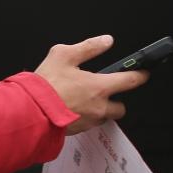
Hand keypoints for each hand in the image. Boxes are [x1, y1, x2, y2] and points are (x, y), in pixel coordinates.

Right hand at [34, 36, 150, 134]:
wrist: (29, 111)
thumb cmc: (45, 85)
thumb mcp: (64, 55)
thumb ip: (88, 47)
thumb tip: (105, 41)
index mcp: (99, 87)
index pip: (130, 81)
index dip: (140, 76)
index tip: (143, 73)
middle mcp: (99, 107)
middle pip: (121, 108)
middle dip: (117, 101)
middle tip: (106, 92)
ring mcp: (89, 121)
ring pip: (104, 117)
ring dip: (100, 110)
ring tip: (85, 100)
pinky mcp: (78, 131)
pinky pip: (88, 124)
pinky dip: (85, 117)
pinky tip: (72, 109)